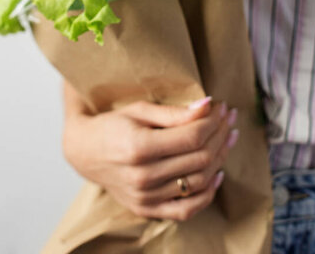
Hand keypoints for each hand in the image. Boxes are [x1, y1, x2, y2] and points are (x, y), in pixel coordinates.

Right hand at [62, 97, 238, 220]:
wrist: (85, 152)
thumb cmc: (112, 125)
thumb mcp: (139, 110)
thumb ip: (173, 112)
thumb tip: (207, 105)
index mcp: (140, 147)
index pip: (192, 136)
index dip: (213, 120)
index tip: (222, 107)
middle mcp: (144, 176)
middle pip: (200, 157)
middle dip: (220, 134)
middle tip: (229, 118)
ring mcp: (146, 197)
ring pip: (199, 181)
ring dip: (220, 158)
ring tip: (227, 138)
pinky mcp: (147, 209)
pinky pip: (187, 209)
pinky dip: (207, 194)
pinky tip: (218, 174)